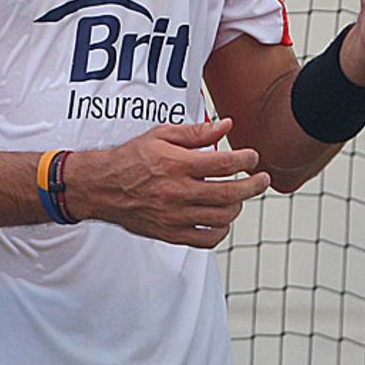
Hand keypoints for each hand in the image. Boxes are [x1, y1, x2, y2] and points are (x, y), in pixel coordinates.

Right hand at [62, 118, 269, 248]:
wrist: (101, 186)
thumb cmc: (131, 158)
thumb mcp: (161, 135)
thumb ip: (196, 132)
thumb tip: (226, 125)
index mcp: (177, 164)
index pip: (223, 163)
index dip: (245, 160)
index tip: (252, 157)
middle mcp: (177, 192)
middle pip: (229, 193)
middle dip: (253, 186)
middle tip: (262, 179)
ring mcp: (174, 216)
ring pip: (221, 217)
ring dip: (239, 206)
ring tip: (241, 196)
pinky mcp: (170, 233)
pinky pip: (205, 239)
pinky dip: (221, 231)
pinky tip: (223, 219)